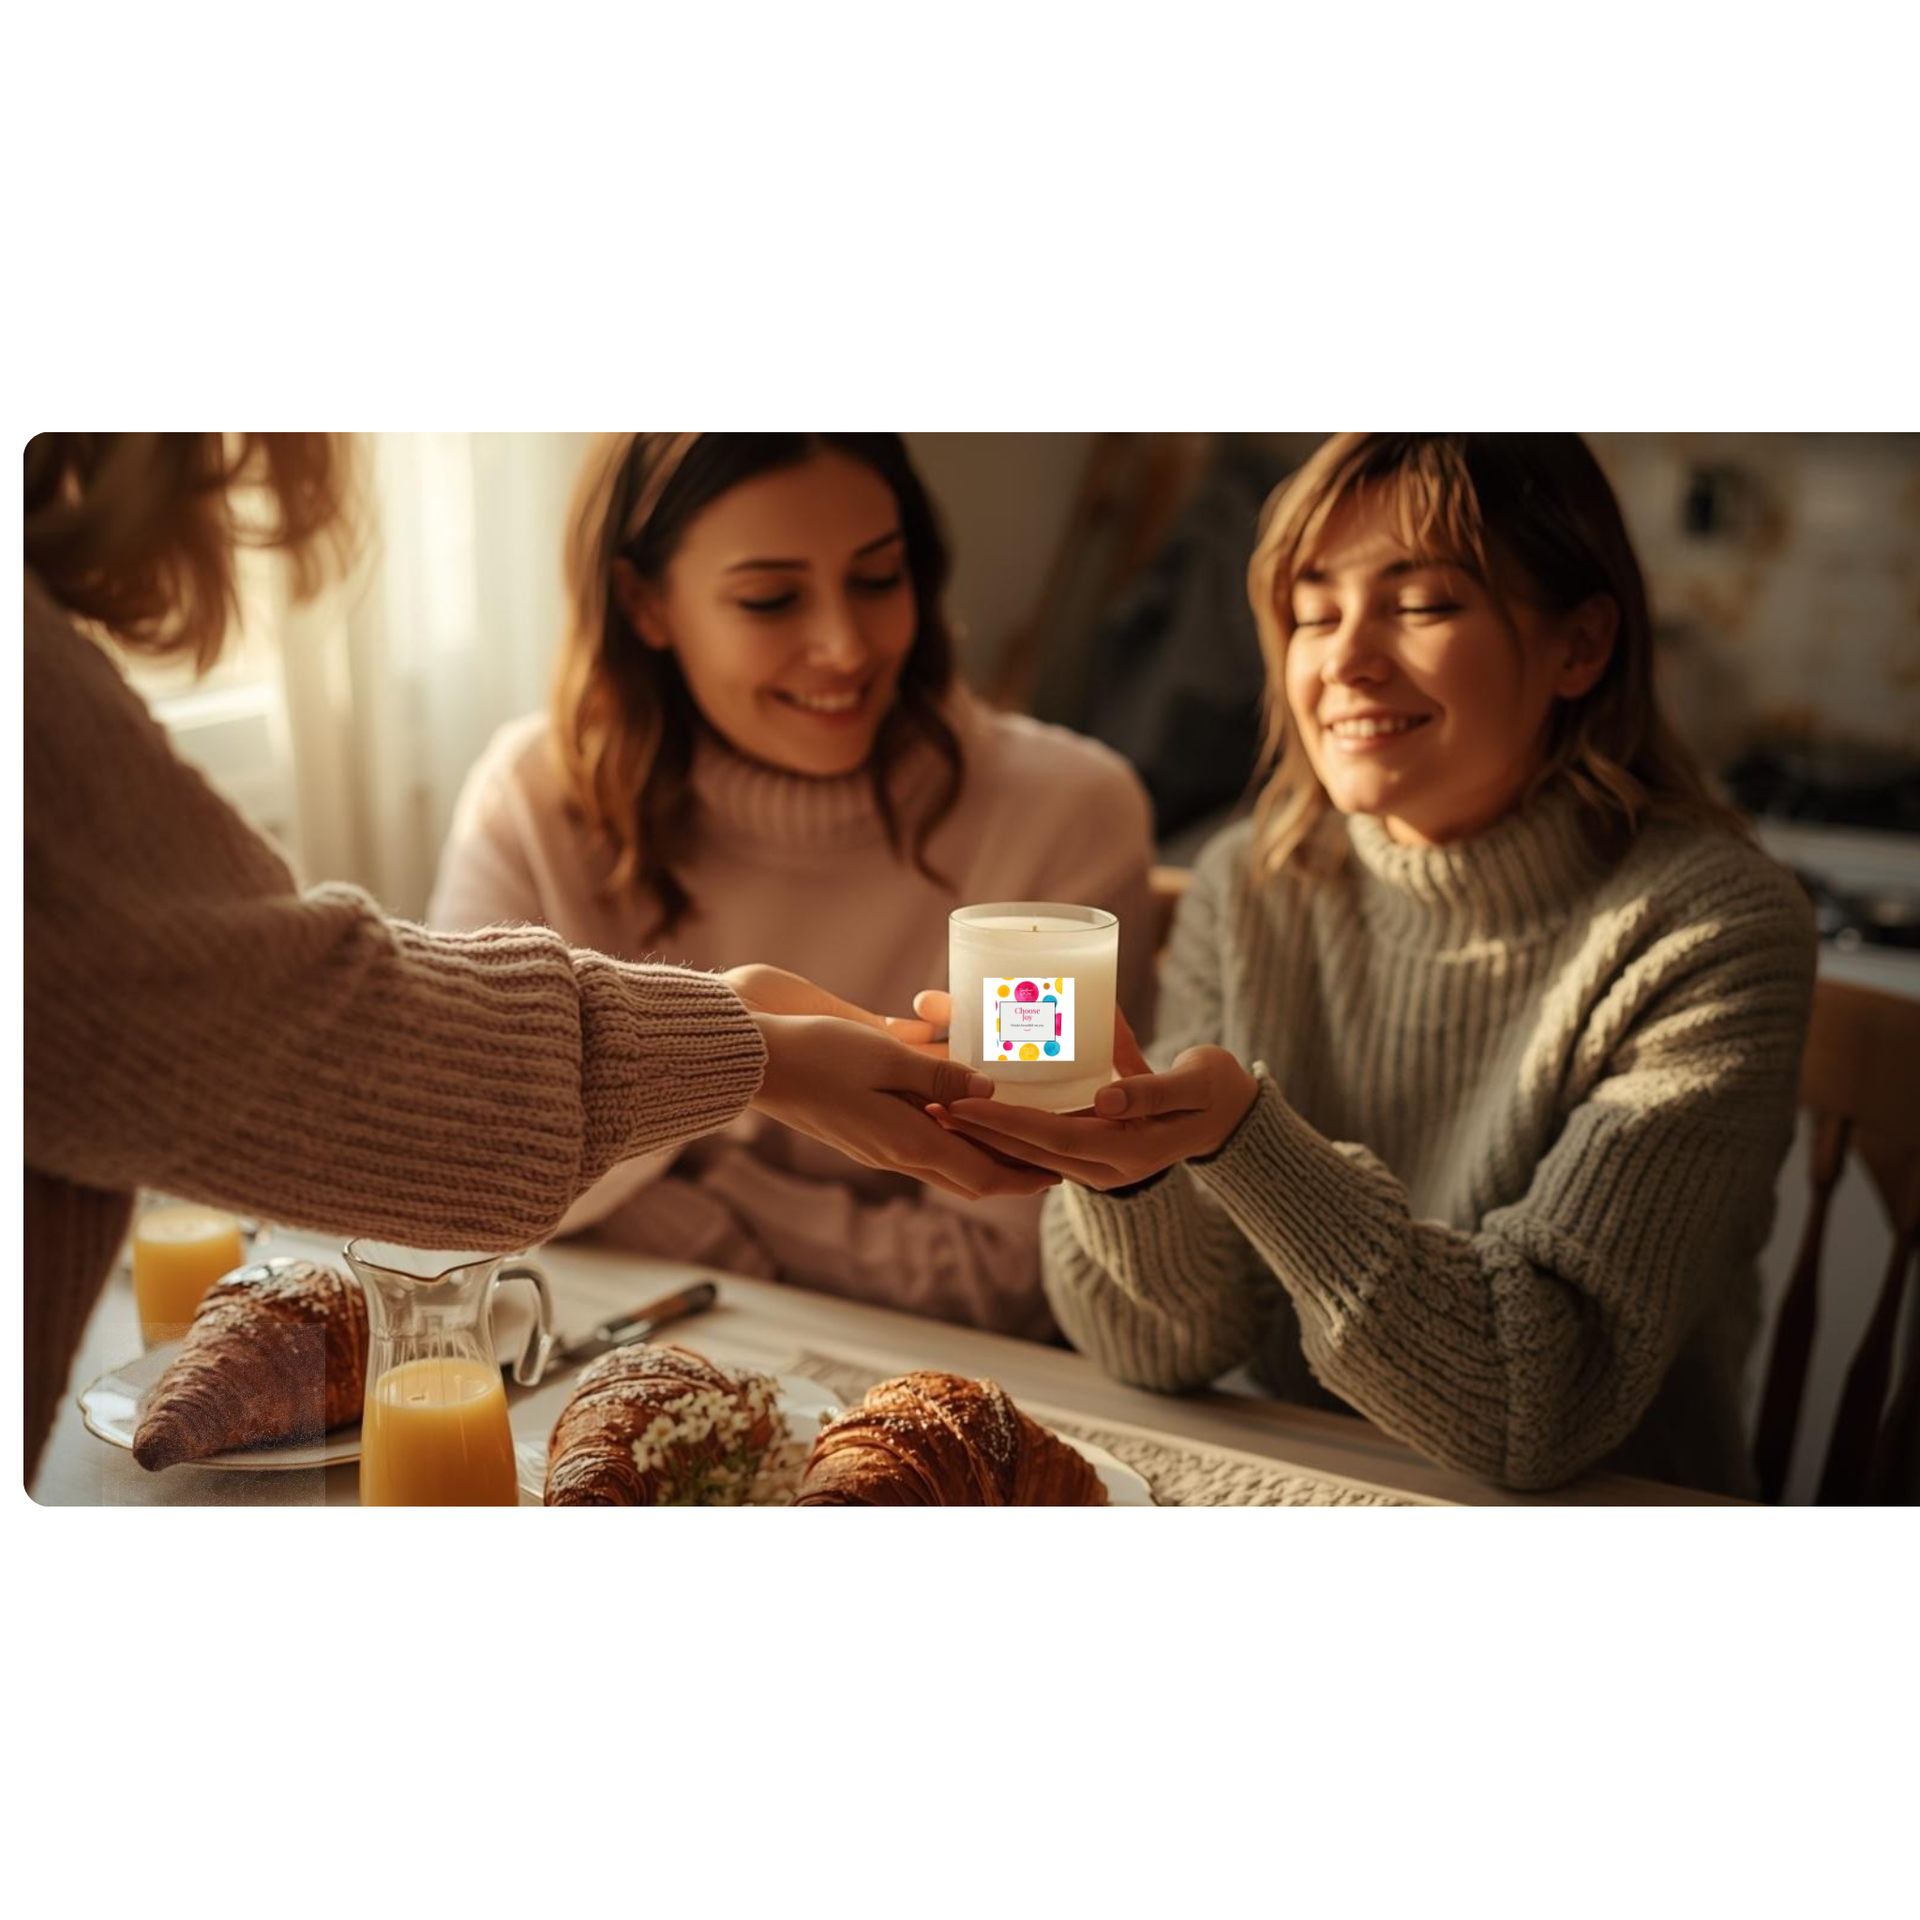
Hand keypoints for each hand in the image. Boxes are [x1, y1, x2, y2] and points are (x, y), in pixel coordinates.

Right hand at [726, 967, 1056, 1200]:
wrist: (753, 1063)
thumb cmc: (818, 1053)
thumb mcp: (886, 1057)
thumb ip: (940, 1076)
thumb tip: (990, 1091)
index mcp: (907, 1143)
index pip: (980, 1174)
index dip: (1023, 1178)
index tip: (1059, 1175)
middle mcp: (894, 1154)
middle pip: (966, 1175)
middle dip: (1009, 1173)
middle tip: (1046, 1161)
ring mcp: (875, 1146)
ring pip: (942, 1162)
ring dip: (979, 1154)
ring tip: (1012, 1139)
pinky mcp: (860, 1132)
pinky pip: (917, 1145)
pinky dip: (948, 1137)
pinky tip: (957, 1114)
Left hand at [930, 1005, 1258, 1191]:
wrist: (1234, 1112)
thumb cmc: (1216, 1090)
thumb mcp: (1194, 1085)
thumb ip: (1152, 1092)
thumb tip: (1106, 1100)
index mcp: (1125, 1154)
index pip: (1050, 1139)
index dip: (1004, 1122)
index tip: (961, 1103)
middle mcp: (1103, 1166)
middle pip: (1027, 1150)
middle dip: (978, 1130)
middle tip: (929, 1104)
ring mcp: (1097, 1160)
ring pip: (1028, 1149)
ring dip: (985, 1131)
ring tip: (938, 1107)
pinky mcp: (1093, 1145)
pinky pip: (1041, 1140)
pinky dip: (1008, 1124)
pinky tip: (977, 1106)